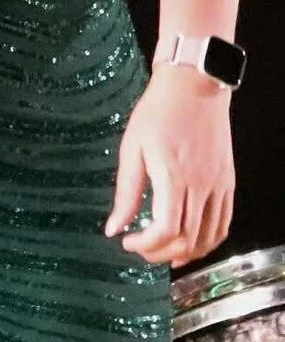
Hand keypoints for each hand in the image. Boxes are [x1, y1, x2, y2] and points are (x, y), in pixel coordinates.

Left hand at [104, 65, 235, 264]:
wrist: (193, 88)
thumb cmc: (157, 114)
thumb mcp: (131, 149)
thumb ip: (125, 193)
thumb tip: (113, 228)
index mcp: (173, 177)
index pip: (166, 229)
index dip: (146, 245)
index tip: (128, 242)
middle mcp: (201, 185)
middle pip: (188, 239)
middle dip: (160, 253)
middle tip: (141, 249)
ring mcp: (219, 185)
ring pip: (209, 236)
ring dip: (187, 252)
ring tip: (163, 252)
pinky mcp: (227, 182)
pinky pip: (223, 222)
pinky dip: (208, 239)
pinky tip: (190, 241)